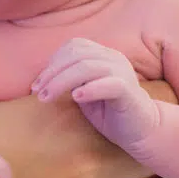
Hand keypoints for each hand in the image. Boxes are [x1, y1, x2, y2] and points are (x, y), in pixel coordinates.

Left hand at [32, 38, 159, 152]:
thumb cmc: (109, 111)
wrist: (140, 131)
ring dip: (61, 82)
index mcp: (103, 55)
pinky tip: (76, 98)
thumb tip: (41, 77)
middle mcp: (114, 58)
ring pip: (88, 67)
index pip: (74, 46)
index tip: (38, 84)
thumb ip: (68, 79)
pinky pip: (109, 84)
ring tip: (47, 97)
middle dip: (52, 73)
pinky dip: (90, 89)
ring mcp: (123, 73)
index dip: (53, 62)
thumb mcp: (83, 90)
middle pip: (77, 55)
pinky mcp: (129, 91)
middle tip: (38, 92)